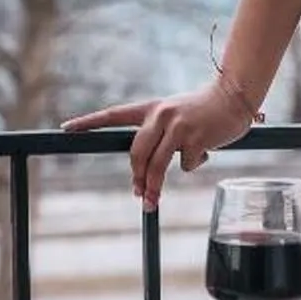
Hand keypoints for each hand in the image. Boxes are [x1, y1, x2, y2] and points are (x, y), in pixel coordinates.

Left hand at [63, 80, 255, 210]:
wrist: (234, 96)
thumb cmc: (203, 109)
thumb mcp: (175, 114)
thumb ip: (159, 134)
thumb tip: (145, 172)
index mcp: (151, 108)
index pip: (113, 114)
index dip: (89, 122)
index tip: (66, 129)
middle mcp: (160, 115)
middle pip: (136, 154)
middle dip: (136, 179)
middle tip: (138, 196)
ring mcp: (177, 126)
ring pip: (157, 165)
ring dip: (153, 188)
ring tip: (152, 203)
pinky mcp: (196, 137)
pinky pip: (186, 164)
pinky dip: (195, 164)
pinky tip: (206, 150)